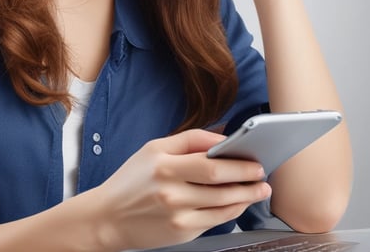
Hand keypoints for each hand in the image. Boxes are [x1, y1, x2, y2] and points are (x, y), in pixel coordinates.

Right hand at [92, 129, 270, 250]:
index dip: (237, 163)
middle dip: (248, 180)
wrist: (107, 218)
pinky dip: (232, 211)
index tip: (254, 159)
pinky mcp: (182, 232)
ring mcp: (177, 215)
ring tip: (258, 189)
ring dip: (246, 197)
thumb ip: (189, 140)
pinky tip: (238, 203)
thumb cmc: (131, 180)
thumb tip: (223, 138)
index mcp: (163, 166)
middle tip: (262, 175)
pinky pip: (216, 221)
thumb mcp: (153, 149)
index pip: (209, 163)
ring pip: (223, 206)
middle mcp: (171, 192)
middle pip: (220, 186)